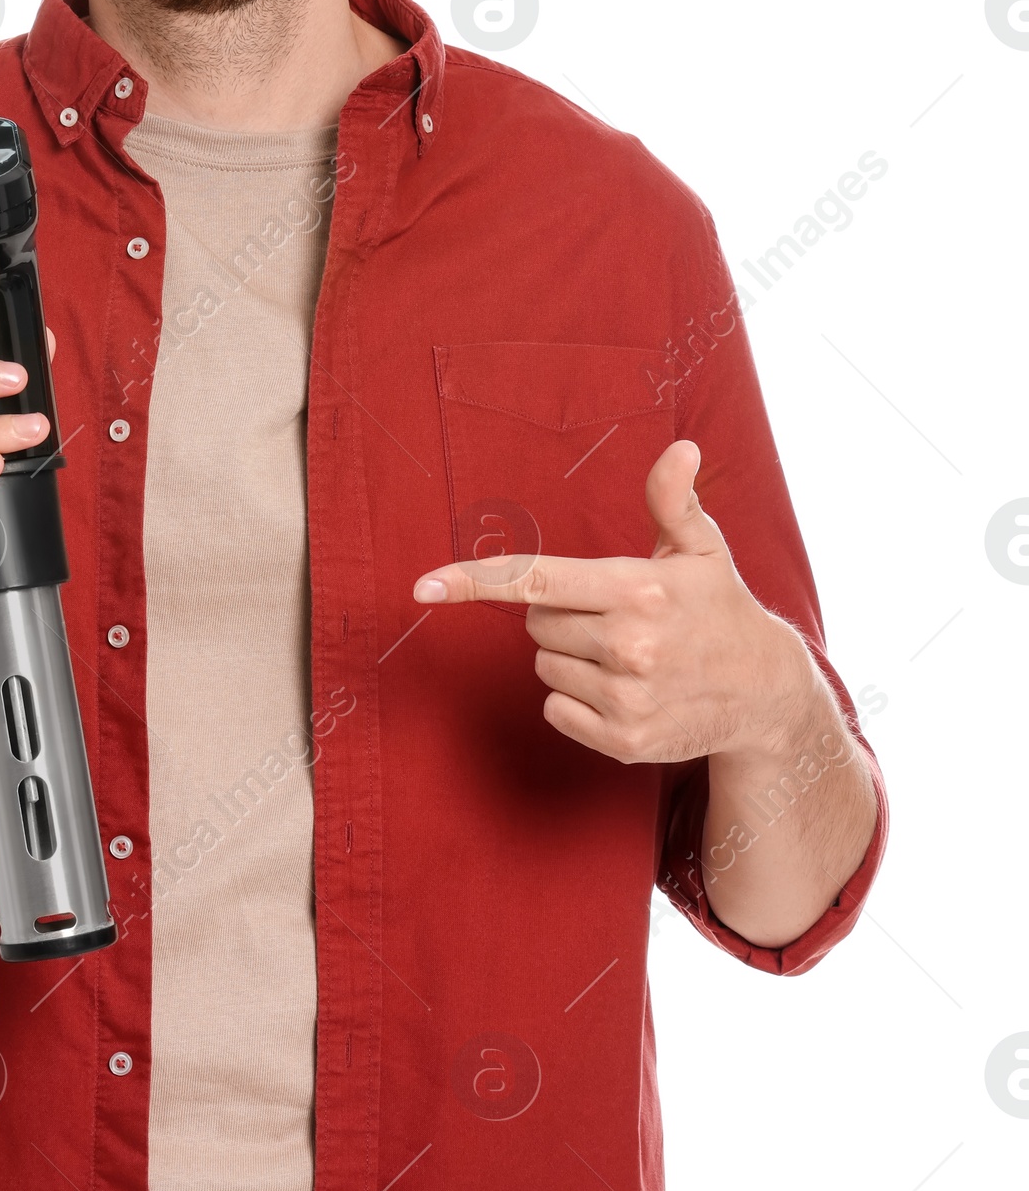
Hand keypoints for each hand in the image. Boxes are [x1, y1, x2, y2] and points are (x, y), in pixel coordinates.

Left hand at [412, 440, 813, 764]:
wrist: (767, 696)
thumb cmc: (720, 609)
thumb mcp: (702, 549)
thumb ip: (673, 500)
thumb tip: (681, 449)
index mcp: (638, 589)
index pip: (536, 578)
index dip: (474, 580)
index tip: (423, 587)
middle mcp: (629, 645)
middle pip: (536, 622)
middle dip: (563, 615)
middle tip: (615, 617)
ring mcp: (626, 698)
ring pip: (545, 665)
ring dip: (572, 658)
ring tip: (628, 656)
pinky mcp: (624, 742)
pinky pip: (556, 710)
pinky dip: (577, 701)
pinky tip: (624, 692)